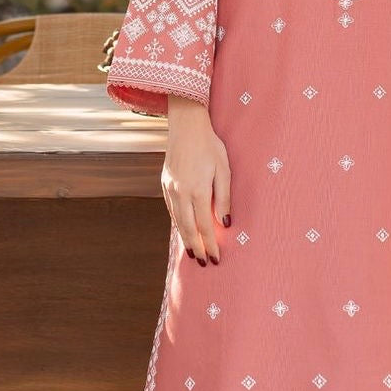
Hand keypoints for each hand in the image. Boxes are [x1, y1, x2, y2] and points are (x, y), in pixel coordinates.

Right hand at [161, 96, 230, 265]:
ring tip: (192, 254)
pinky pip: (171, 210)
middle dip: (197, 248)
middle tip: (203, 263)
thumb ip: (224, 198)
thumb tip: (225, 223)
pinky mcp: (165, 184)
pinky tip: (183, 231)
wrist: (186, 127)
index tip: (216, 258)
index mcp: (198, 191)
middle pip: (189, 229)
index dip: (211, 245)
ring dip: (185, 240)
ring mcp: (170, 189)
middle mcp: (181, 193)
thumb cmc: (210, 146)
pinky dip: (178, 224)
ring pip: (177, 222)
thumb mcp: (224, 170)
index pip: (205, 226)